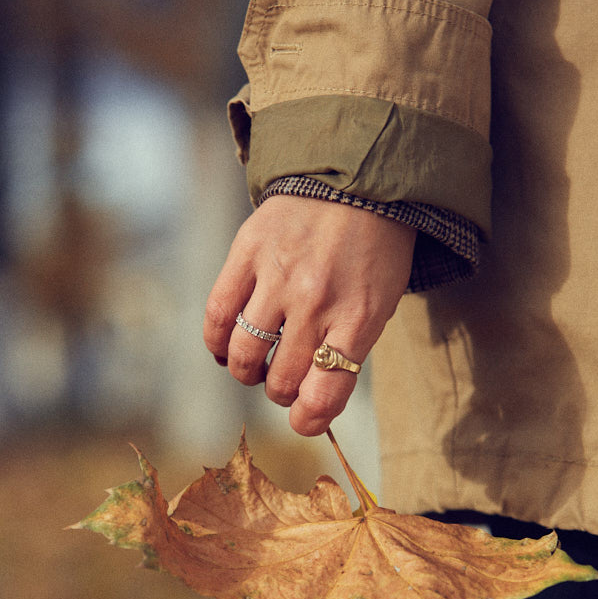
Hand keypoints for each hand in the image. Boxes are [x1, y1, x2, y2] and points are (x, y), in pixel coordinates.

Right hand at [203, 195, 415, 435]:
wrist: (355, 178)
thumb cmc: (372, 251)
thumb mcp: (380, 303)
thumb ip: (350, 350)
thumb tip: (312, 406)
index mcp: (359, 318)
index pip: (325, 394)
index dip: (309, 420)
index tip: (302, 419)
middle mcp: (317, 302)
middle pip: (281, 380)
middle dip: (280, 392)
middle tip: (282, 379)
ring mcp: (278, 276)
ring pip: (244, 354)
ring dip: (246, 371)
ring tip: (254, 365)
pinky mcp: (247, 253)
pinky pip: (218, 315)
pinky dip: (217, 342)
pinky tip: (225, 347)